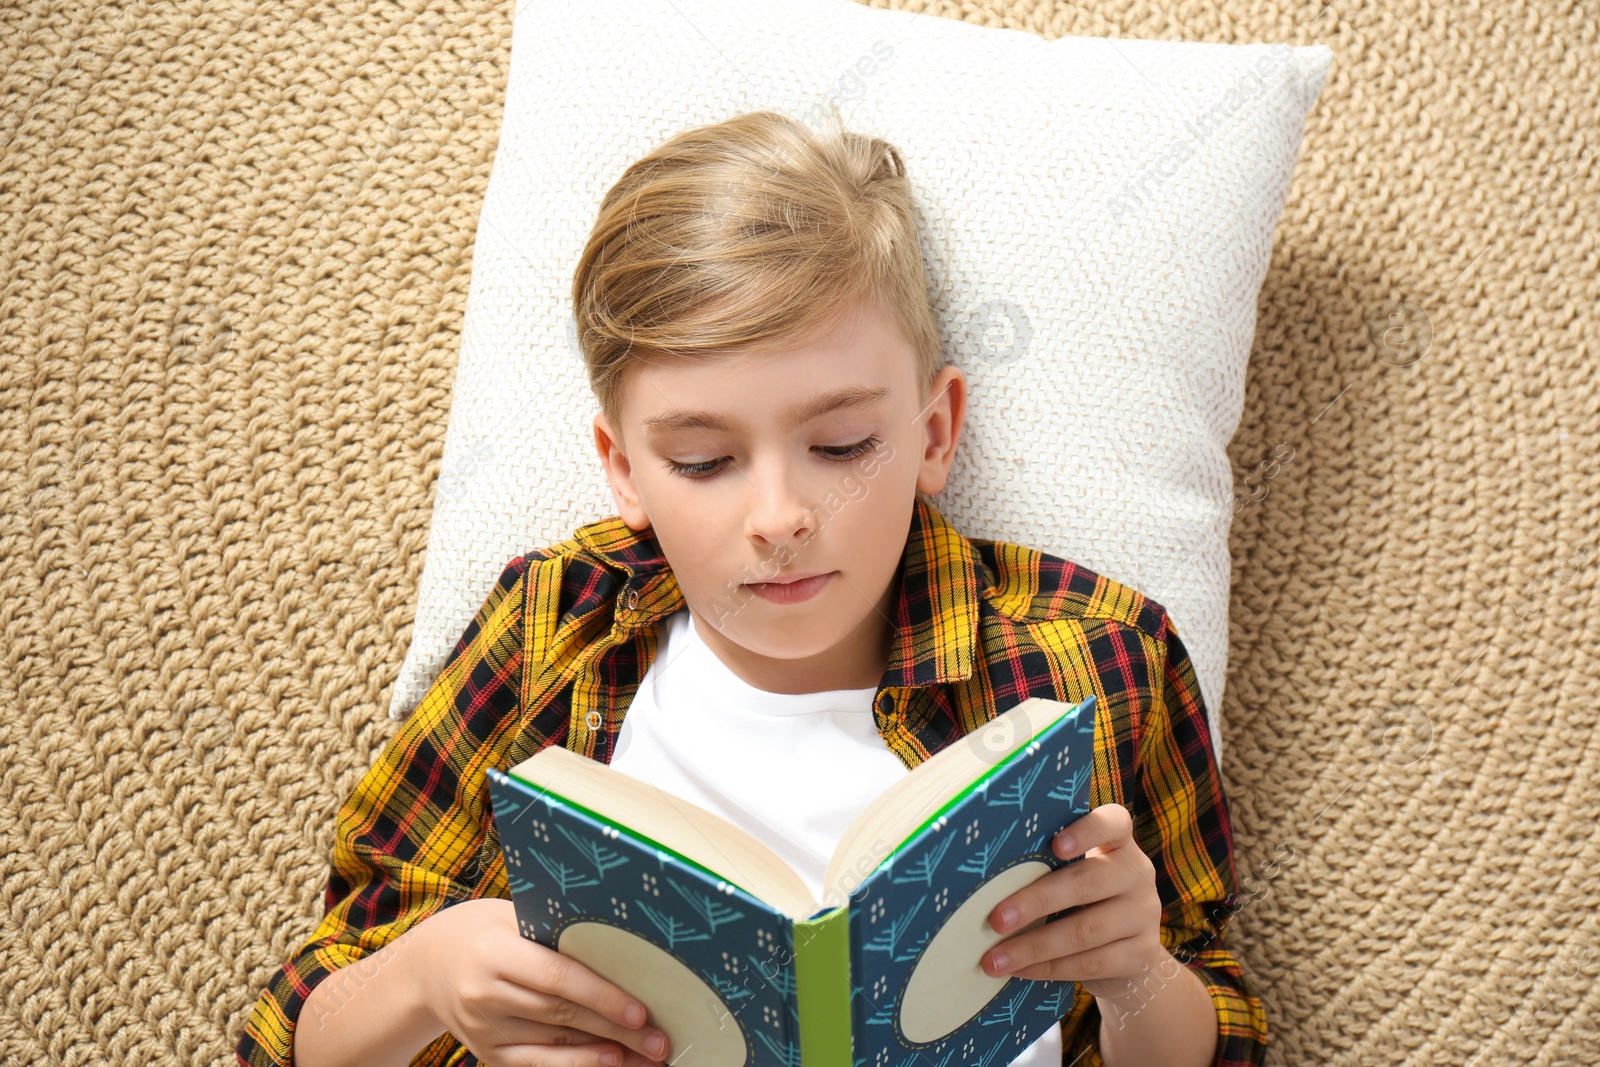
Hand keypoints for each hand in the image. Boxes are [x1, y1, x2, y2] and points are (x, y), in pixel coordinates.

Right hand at [415, 898, 673, 1066]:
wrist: (425, 966)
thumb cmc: (482, 930)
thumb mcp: (511, 915)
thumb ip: (555, 930)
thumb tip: (622, 939)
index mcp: (493, 950)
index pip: (557, 977)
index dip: (601, 996)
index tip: (640, 1010)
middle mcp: (484, 993)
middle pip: (563, 1016)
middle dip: (617, 1031)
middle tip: (661, 1040)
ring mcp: (483, 1028)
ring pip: (555, 1045)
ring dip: (607, 1054)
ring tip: (649, 1058)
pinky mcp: (486, 1052)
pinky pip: (538, 1064)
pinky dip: (577, 1066)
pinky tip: (610, 1064)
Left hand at [979, 803, 1167, 1000]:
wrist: (1126, 954)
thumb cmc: (1083, 901)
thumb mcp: (1073, 875)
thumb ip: (1046, 866)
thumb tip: (984, 879)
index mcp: (1118, 843)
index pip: (1114, 823)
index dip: (1086, 831)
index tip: (1054, 846)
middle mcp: (1137, 874)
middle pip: (1087, 883)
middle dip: (1035, 902)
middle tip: (995, 919)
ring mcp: (1145, 915)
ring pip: (1086, 931)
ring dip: (1034, 946)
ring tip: (995, 958)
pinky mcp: (1142, 955)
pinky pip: (1091, 963)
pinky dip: (1050, 968)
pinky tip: (1020, 970)